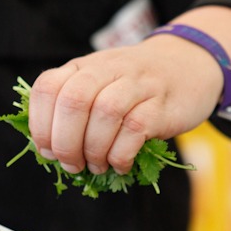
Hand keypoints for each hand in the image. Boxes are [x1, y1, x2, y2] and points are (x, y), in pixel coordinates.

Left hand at [28, 35, 222, 174]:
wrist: (190, 63)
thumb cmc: (133, 85)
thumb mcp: (99, 84)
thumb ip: (72, 108)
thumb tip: (49, 151)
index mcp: (83, 66)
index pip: (47, 88)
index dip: (40, 124)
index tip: (46, 150)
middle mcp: (108, 69)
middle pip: (73, 101)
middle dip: (65, 142)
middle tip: (71, 164)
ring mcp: (137, 84)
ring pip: (105, 113)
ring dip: (94, 150)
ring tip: (96, 166)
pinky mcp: (162, 104)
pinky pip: (136, 129)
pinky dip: (121, 154)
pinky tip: (120, 164)